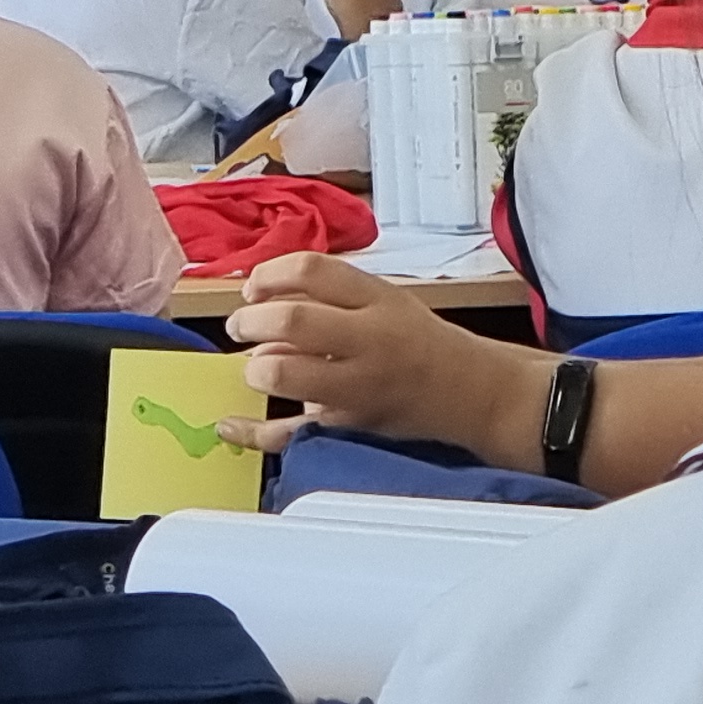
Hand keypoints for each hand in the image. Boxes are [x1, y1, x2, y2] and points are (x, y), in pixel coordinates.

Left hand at [225, 249, 549, 466]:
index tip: (253, 287)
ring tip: (253, 366)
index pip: (313, 269)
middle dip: (252, 320)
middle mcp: (369, 339)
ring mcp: (359, 386)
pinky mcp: (351, 426)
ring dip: (258, 368)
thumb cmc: (419, 340)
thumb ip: (330, 297)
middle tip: (240, 325)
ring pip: (291, 373)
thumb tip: (262, 306)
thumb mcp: (385, 300)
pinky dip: (255, 433)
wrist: (471, 390)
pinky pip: (295, 433)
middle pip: (295, 320)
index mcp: (377, 298)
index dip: (270, 274)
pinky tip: (231, 426)